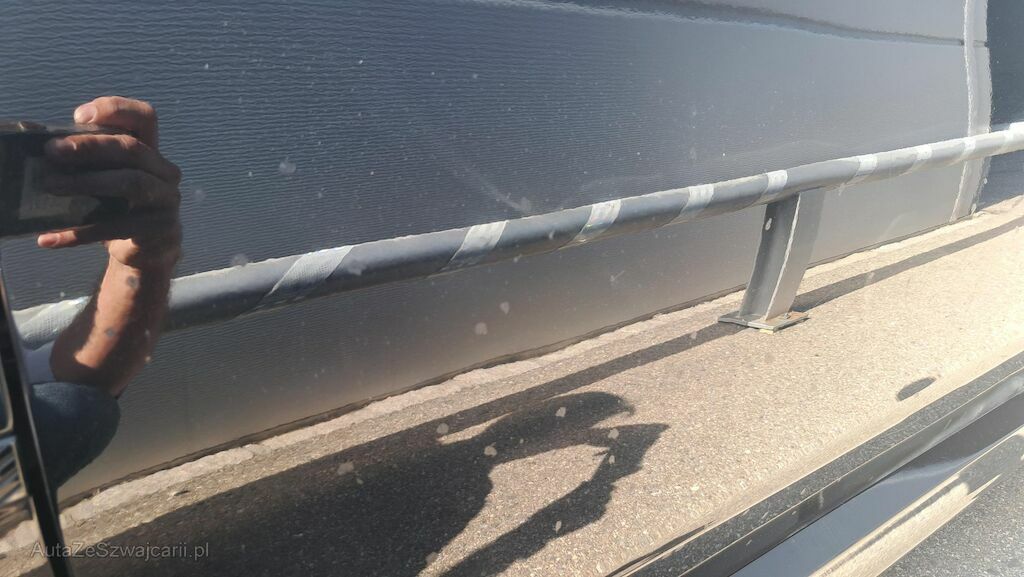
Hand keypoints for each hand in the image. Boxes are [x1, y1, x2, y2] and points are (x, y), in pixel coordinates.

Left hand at [39, 96, 180, 270]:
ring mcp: (167, 201)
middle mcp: (165, 172)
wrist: (148, 251)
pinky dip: (81, 233)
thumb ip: (91, 159)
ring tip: (51, 186)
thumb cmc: (121, 207)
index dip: (116, 110)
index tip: (79, 117)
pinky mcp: (162, 231)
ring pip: (132, 184)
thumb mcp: (109, 177)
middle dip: (91, 147)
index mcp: (151, 152)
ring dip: (88, 183)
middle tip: (53, 151)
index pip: (144, 118)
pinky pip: (118, 227)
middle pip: (133, 149)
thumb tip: (48, 147)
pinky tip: (51, 238)